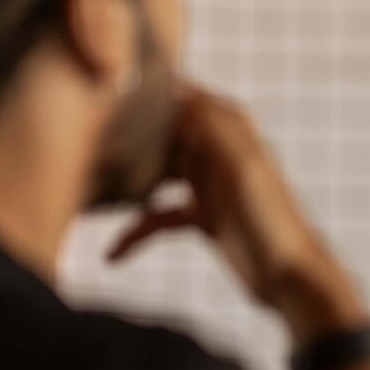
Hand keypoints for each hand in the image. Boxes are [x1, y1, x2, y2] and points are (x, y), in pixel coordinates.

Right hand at [109, 86, 364, 342]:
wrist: (291, 280)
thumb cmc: (274, 223)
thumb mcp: (244, 167)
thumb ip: (214, 127)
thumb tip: (179, 88)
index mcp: (232, 130)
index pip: (184, 97)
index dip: (149, 92)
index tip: (103, 94)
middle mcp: (218, 152)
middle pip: (164, 135)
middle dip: (126, 140)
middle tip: (79, 146)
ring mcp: (209, 185)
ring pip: (156, 174)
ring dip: (126, 186)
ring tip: (87, 193)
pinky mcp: (203, 218)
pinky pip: (160, 217)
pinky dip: (136, 232)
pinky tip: (112, 253)